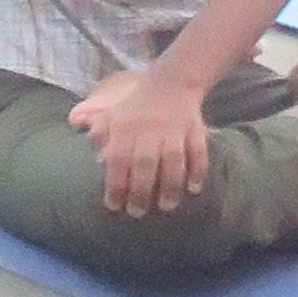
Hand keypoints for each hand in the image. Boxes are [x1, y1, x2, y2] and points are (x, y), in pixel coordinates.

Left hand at [72, 67, 212, 215]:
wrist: (171, 83)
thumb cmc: (135, 108)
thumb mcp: (110, 116)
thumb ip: (100, 136)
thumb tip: (99, 161)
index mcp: (125, 128)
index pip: (118, 159)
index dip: (116, 183)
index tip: (114, 205)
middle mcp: (150, 129)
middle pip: (145, 164)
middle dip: (141, 191)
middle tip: (137, 213)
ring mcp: (175, 129)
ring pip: (173, 160)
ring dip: (170, 185)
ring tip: (166, 206)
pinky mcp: (196, 128)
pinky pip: (198, 150)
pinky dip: (198, 169)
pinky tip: (194, 189)